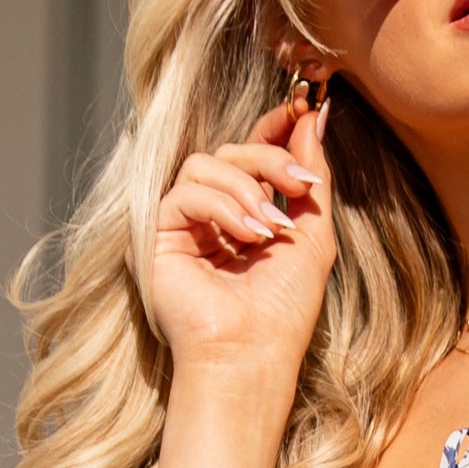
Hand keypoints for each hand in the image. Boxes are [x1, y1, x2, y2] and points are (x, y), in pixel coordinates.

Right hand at [148, 95, 335, 467]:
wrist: (250, 356)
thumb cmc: (282, 312)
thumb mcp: (313, 235)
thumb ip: (312, 176)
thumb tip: (313, 117)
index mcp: (241, 217)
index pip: (249, 155)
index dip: (272, 129)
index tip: (301, 110)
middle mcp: (207, 219)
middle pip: (229, 152)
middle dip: (269, 160)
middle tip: (300, 186)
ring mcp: (179, 226)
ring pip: (205, 165)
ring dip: (246, 189)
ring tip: (270, 230)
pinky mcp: (155, 236)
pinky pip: (185, 192)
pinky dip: (221, 207)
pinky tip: (246, 237)